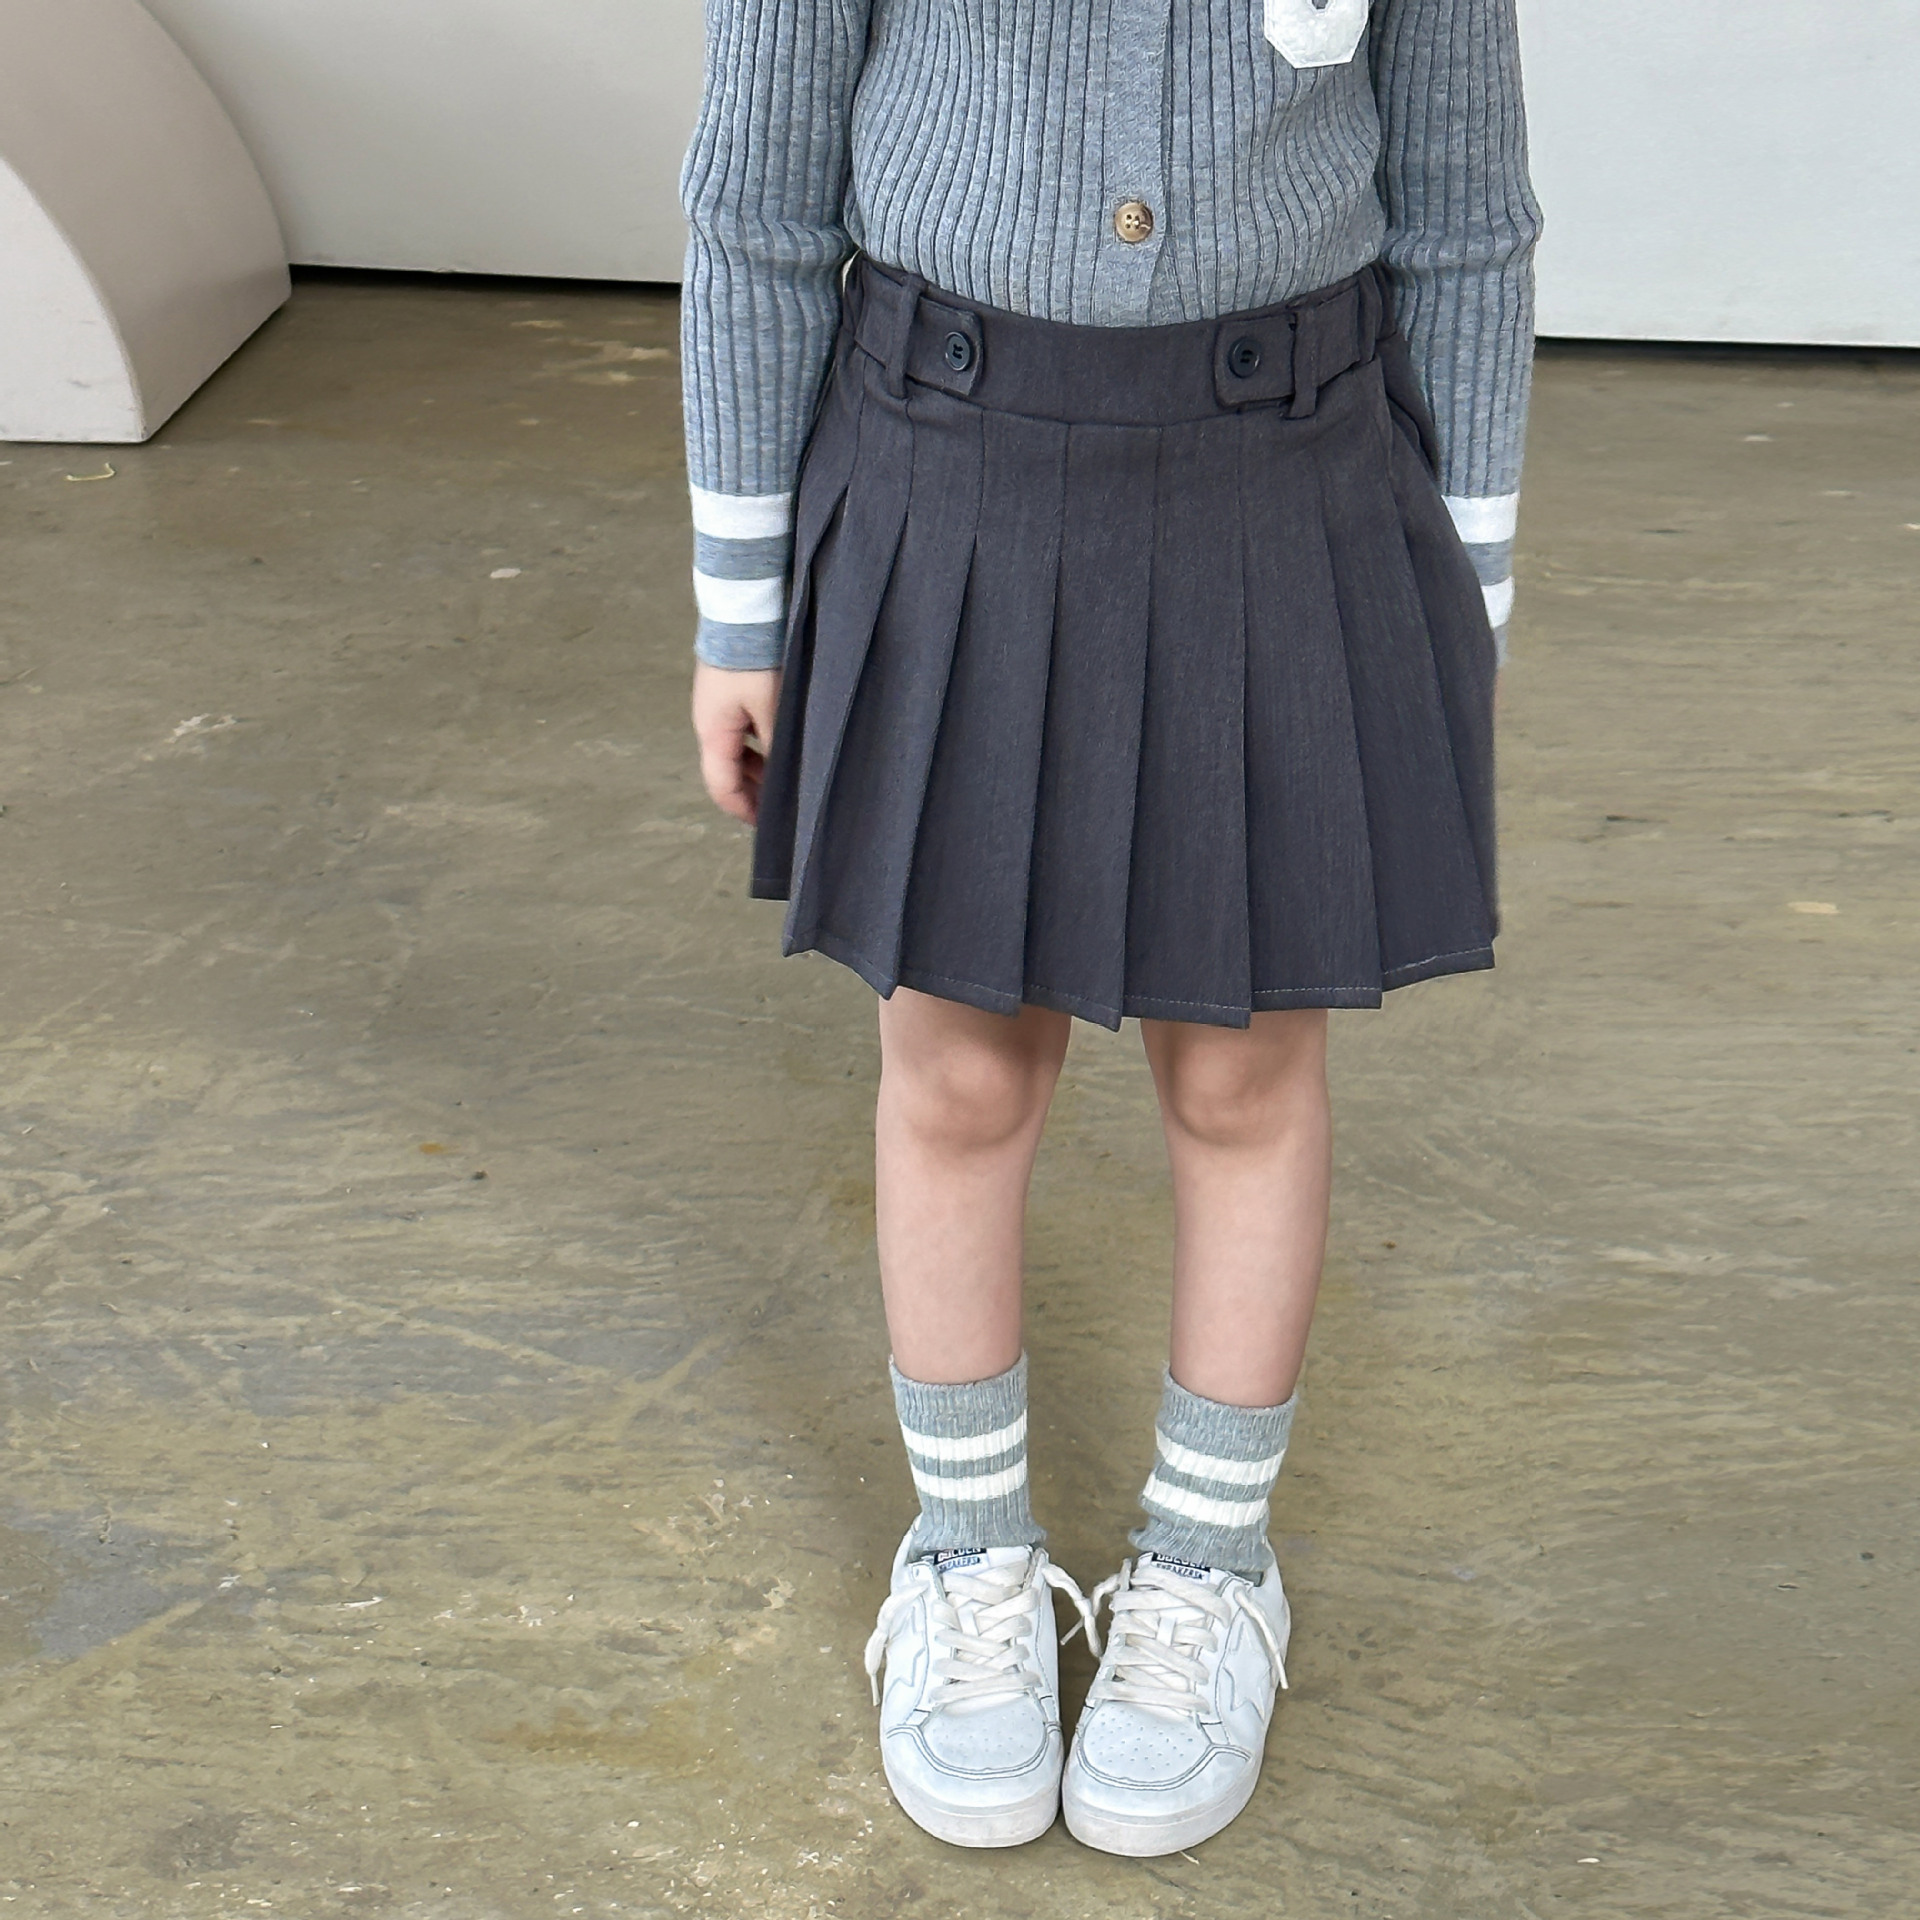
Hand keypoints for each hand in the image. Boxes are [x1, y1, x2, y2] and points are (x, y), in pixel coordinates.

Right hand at [692, 662, 781, 825]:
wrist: (744, 610)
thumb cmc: (754, 658)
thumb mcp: (773, 708)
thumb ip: (777, 745)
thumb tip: (786, 777)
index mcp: (714, 733)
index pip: (723, 787)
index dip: (744, 810)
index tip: (768, 826)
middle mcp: (710, 723)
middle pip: (728, 771)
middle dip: (754, 792)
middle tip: (783, 808)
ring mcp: (718, 706)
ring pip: (737, 750)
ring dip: (759, 768)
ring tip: (787, 780)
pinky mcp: (729, 691)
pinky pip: (742, 729)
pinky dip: (759, 744)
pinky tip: (781, 746)